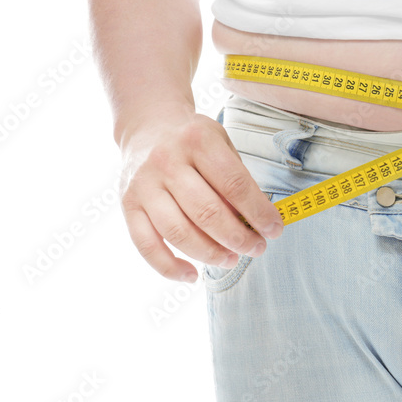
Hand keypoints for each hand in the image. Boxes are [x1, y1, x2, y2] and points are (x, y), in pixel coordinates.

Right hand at [117, 106, 283, 282]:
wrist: (148, 126)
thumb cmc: (193, 141)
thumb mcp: (221, 144)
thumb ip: (236, 179)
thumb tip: (254, 223)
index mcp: (197, 141)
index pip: (234, 184)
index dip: (258, 212)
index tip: (274, 229)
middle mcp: (166, 161)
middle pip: (207, 212)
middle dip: (238, 238)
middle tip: (256, 248)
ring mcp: (143, 184)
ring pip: (178, 232)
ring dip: (209, 253)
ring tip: (231, 259)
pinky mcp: (128, 205)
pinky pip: (146, 245)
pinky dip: (169, 267)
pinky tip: (192, 274)